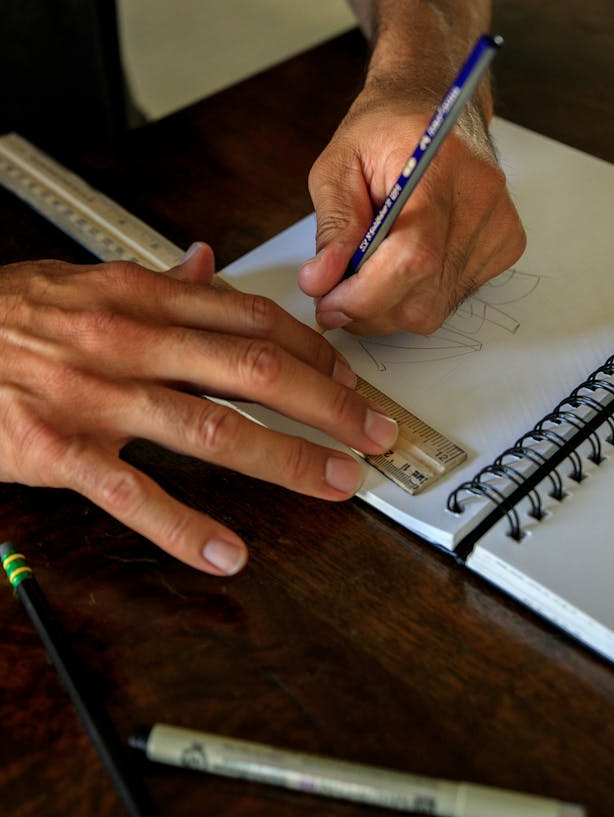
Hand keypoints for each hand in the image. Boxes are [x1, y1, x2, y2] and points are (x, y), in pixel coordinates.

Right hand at [0, 244, 397, 575]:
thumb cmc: (7, 315)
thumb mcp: (84, 281)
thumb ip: (155, 281)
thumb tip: (206, 264)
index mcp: (141, 299)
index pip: (252, 321)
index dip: (314, 353)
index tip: (349, 378)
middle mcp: (131, 342)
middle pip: (255, 371)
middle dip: (328, 404)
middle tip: (373, 433)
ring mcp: (98, 398)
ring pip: (213, 430)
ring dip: (287, 460)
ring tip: (335, 482)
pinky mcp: (61, 451)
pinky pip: (134, 495)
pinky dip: (187, 529)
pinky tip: (229, 552)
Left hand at [298, 89, 525, 334]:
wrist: (435, 110)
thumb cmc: (384, 131)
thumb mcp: (339, 165)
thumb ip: (333, 228)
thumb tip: (320, 283)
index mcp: (440, 165)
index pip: (412, 255)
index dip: (365, 294)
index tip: (328, 303)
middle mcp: (481, 197)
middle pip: (424, 292)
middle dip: (368, 307)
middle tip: (335, 292)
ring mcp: (499, 225)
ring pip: (436, 307)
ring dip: (389, 305)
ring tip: (368, 272)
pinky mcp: (506, 244)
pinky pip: (452, 297)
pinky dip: (416, 295)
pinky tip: (403, 264)